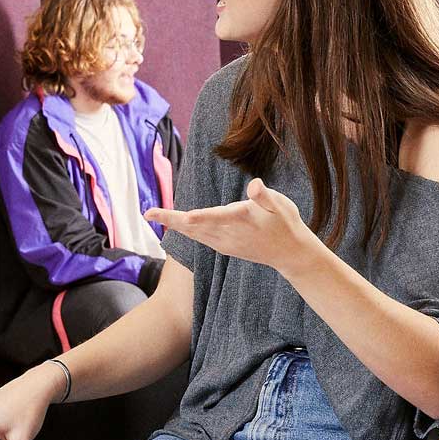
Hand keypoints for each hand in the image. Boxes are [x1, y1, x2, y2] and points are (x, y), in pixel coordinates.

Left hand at [146, 179, 319, 276]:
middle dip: (171, 219)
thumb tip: (255, 185)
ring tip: (155, 215)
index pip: (218, 217)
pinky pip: (200, 238)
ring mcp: (225, 243)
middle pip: (195, 226)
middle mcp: (229, 234)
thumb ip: (265, 197)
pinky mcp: (225, 247)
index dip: (201, 217)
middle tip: (148, 212)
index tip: (185, 216)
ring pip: (194, 233)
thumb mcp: (281, 206)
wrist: (290, 254)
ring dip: (174, 224)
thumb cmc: (285, 223)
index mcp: (242, 220)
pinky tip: (176, 225)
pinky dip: (186, 231)